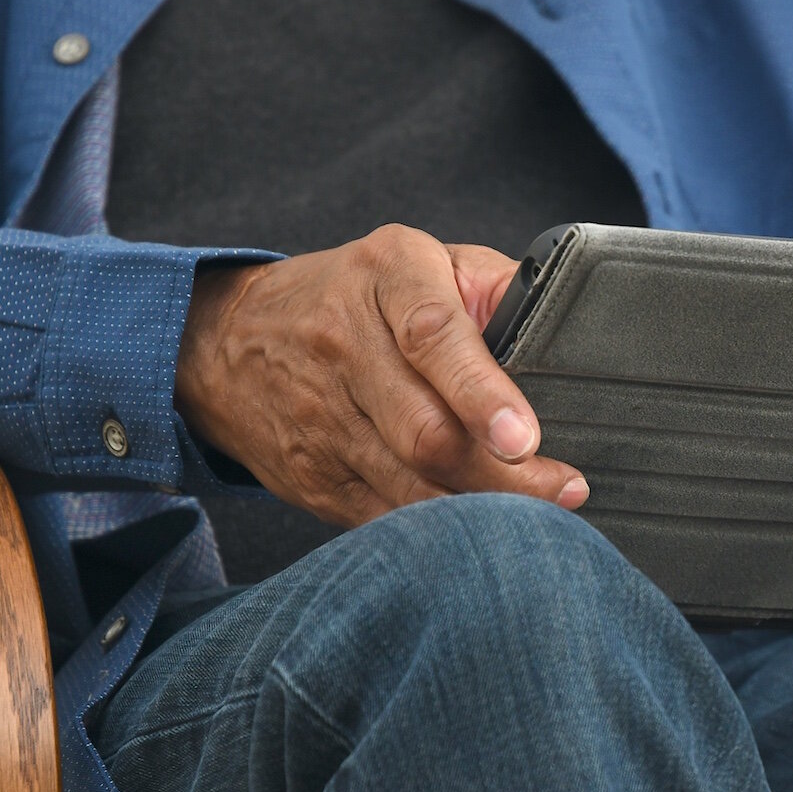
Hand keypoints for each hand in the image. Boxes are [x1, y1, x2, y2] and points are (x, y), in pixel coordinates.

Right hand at [175, 224, 587, 526]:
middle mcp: (344, 346)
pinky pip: (386, 515)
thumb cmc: (356, 295)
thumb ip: (490, 286)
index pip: (434, 337)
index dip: (482, 393)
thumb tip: (558, 328)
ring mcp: (322, 419)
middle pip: (428, 431)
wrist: (227, 339)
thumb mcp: (417, 260)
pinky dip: (439, 529)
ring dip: (482, 511)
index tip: (524, 437)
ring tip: (542, 517)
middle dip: (505, 474)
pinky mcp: (313, 476)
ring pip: (409, 484)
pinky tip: (481, 531)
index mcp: (384, 278)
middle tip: (565, 488)